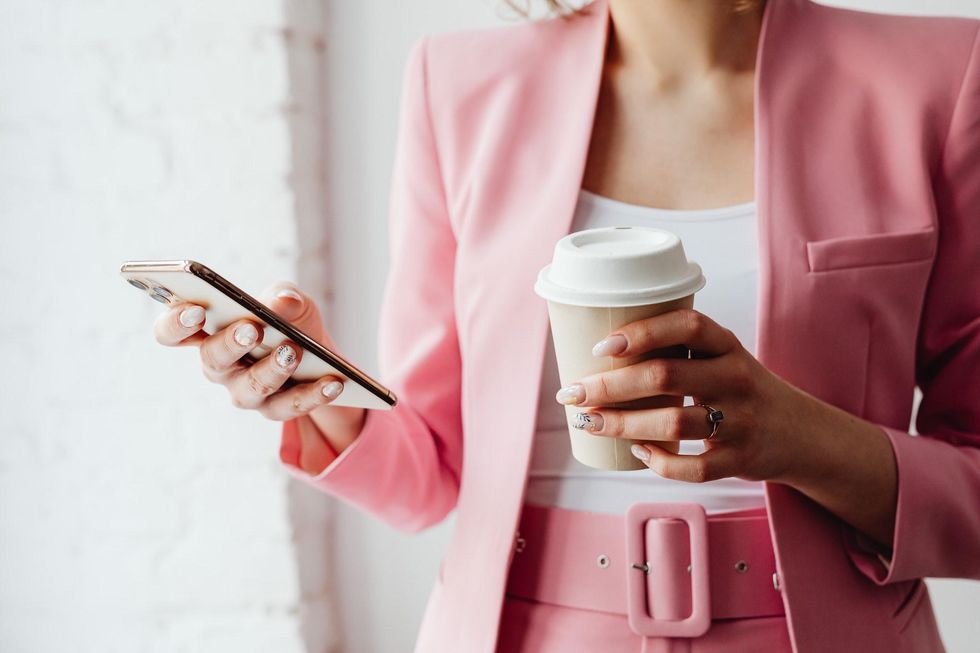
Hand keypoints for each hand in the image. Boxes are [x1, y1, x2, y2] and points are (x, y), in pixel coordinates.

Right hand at [154, 282, 362, 471]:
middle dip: (231, 344)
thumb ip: (284, 296)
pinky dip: (313, 394)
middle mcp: (220, 366)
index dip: (176, 323)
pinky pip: (290, 406)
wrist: (320, 357)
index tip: (194, 310)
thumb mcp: (291, 302)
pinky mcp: (275, 409)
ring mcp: (245, 391)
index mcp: (209, 332)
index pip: (172, 331)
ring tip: (292, 352)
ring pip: (250, 389)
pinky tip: (333, 380)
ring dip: (271, 370)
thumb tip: (281, 303)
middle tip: (251, 329)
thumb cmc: (290, 322)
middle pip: (212, 360)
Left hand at [555, 308, 824, 484]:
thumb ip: (677, 353)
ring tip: (589, 421)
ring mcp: (741, 421)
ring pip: (673, 422)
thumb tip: (598, 358)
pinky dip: (660, 462)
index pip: (688, 327)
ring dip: (622, 424)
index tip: (602, 345)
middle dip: (610, 385)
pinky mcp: (741, 460)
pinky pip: (694, 467)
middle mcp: (737, 378)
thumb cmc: (740, 390)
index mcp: (729, 347)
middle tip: (573, 392)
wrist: (801, 433)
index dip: (643, 332)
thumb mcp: (722, 360)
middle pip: (666, 376)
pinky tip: (638, 452)